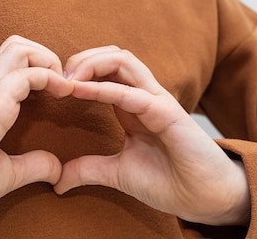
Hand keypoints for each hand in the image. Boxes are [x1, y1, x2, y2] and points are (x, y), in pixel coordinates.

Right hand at [0, 36, 73, 230]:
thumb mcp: (7, 173)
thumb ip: (33, 165)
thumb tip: (57, 168)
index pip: (14, 61)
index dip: (43, 67)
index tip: (63, 93)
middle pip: (16, 44)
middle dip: (46, 55)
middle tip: (62, 84)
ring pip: (18, 48)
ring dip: (46, 60)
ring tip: (60, 86)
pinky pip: (25, 74)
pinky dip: (49, 77)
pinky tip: (61, 95)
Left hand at [55, 46, 250, 225]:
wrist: (203, 199)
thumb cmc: (169, 181)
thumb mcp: (118, 173)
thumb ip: (89, 169)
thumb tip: (57, 179)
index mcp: (133, 105)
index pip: (106, 70)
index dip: (78, 71)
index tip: (53, 87)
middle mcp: (145, 96)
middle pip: (113, 56)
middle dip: (82, 58)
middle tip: (56, 77)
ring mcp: (157, 101)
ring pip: (124, 61)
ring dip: (92, 63)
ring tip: (68, 79)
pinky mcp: (168, 114)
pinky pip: (132, 92)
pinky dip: (103, 88)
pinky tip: (80, 91)